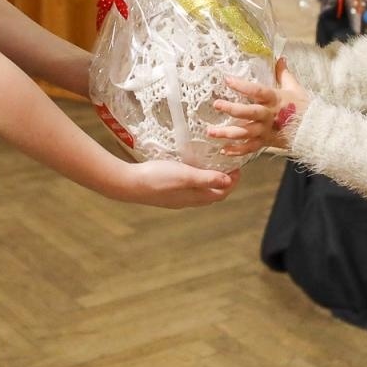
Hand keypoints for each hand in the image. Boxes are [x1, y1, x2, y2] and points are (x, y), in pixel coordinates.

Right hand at [111, 159, 239, 208]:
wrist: (128, 184)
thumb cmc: (157, 178)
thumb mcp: (185, 175)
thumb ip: (206, 178)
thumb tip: (228, 182)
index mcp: (195, 198)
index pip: (221, 193)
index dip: (232, 182)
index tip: (238, 168)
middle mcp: (187, 201)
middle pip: (212, 194)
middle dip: (223, 181)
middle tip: (227, 165)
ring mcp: (176, 198)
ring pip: (199, 192)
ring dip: (208, 181)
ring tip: (211, 165)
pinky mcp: (166, 192)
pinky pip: (187, 188)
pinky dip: (195, 180)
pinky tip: (189, 169)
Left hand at [209, 58, 312, 156]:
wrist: (314, 131)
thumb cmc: (303, 107)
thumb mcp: (294, 88)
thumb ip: (283, 73)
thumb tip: (279, 58)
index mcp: (275, 99)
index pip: (257, 91)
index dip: (242, 85)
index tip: (227, 79)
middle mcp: (268, 115)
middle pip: (248, 112)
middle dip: (231, 109)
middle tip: (216, 104)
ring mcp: (266, 130)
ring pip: (245, 132)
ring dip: (227, 133)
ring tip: (210, 132)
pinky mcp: (266, 142)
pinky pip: (250, 148)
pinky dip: (237, 151)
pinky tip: (224, 150)